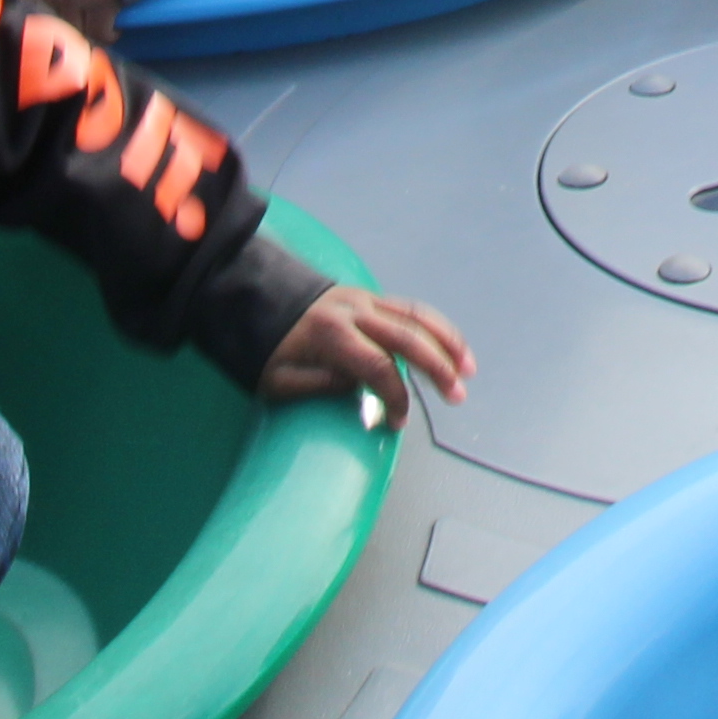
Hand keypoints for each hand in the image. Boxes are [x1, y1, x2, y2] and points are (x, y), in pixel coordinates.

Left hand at [18, 0, 123, 39]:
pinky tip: (115, 30)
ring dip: (89, 30)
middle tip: (84, 22)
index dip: (43, 11)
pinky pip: (100, 33)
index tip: (57, 14)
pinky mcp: (100, 7)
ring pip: (76, 30)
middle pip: (54, 21)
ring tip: (101, 26)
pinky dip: (109, 34)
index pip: (28, 3)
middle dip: (68, 23)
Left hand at [258, 282, 476, 426]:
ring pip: (416, 316)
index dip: (395, 397)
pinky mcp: (367, 296)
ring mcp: (363, 299)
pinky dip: (434, 326)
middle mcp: (354, 311)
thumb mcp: (275, 378)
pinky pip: (408, 309)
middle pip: (408, 337)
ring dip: (446, 341)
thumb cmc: (260, 346)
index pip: (378, 367)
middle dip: (438, 368)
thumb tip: (358, 388)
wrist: (249, 296)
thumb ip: (317, 384)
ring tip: (468, 367)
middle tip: (458, 395)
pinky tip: (449, 345)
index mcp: (331, 333)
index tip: (398, 423)